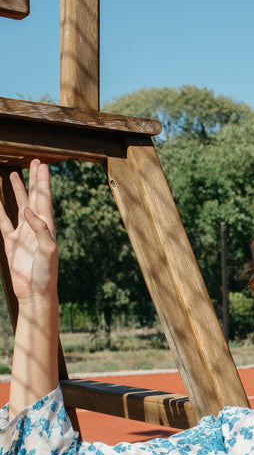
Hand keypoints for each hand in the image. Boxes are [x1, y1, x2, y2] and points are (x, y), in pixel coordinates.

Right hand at [0, 159, 57, 302]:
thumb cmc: (46, 274)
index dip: (43, 182)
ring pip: (19, 205)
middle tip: (35, 162)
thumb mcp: (48, 251)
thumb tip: (28, 209)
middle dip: (34, 180)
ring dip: (18, 190)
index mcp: (47, 227)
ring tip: (15, 174)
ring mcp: (22, 233)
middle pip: (34, 197)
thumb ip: (40, 229)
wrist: (35, 292)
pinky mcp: (11, 242)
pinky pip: (3, 221)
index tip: (42, 166)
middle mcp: (35, 227)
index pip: (44, 199)